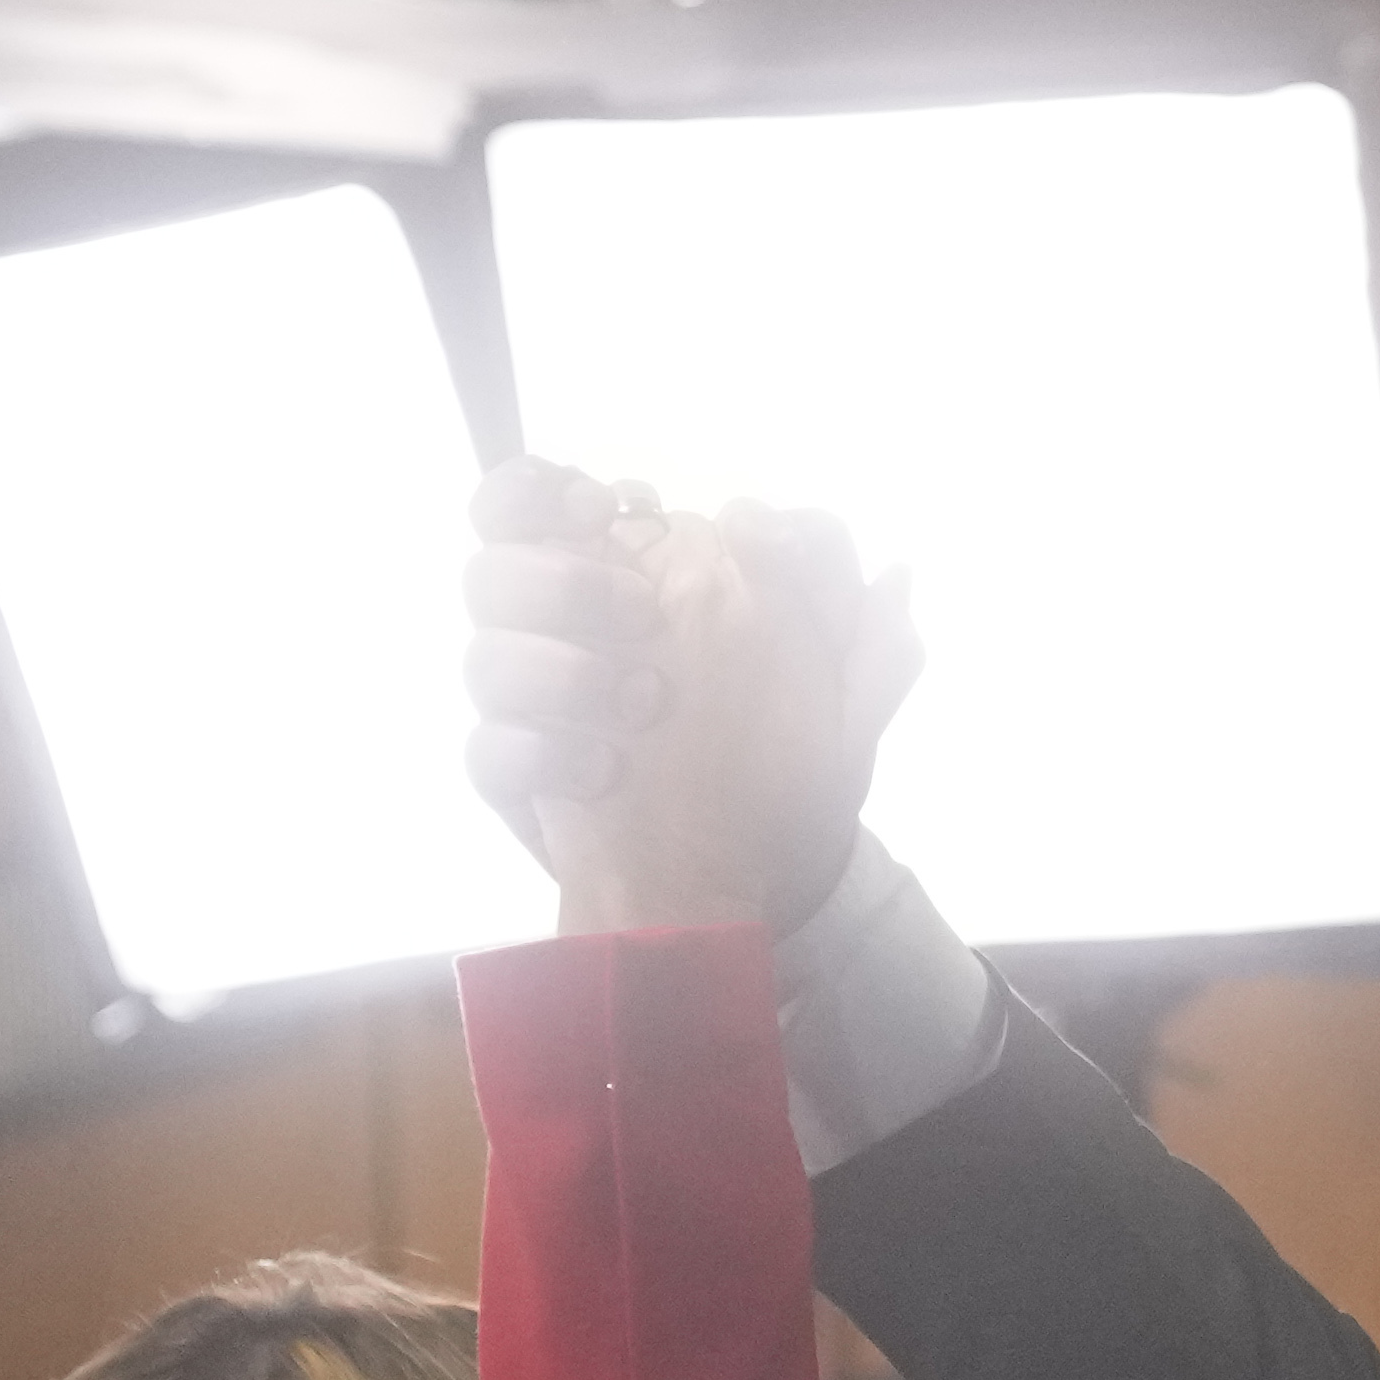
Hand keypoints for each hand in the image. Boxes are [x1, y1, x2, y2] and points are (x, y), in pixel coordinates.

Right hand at [463, 459, 918, 939]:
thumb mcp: (846, 714)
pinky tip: (604, 773)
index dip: (545, 490)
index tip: (607, 505)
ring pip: (481, 651)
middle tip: (640, 612)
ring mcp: (533, 710)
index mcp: (634, 588)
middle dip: (560, 577)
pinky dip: (541, 756)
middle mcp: (566, 637)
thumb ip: (871, 640)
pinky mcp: (520, 780)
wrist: (752, 888)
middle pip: (492, 566)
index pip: (538, 501)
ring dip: (552, 668)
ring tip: (640, 705)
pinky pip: (488, 753)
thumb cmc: (793, 782)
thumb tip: (898, 572)